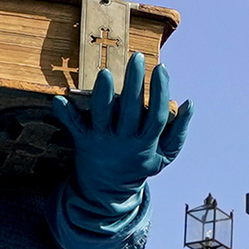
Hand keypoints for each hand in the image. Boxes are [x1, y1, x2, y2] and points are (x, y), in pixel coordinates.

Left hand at [49, 54, 190, 203]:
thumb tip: (188, 103)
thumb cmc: (140, 165)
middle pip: (131, 109)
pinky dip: (66, 114)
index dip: (160, 91)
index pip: (156, 115)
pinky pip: (75, 126)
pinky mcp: (84, 140)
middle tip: (137, 57)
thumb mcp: (165, 155)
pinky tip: (60, 100)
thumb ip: (178, 131)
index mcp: (146, 143)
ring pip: (104, 115)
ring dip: (104, 94)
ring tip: (106, 72)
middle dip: (135, 81)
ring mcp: (104, 140)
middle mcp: (125, 140)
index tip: (162, 68)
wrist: (109, 191)